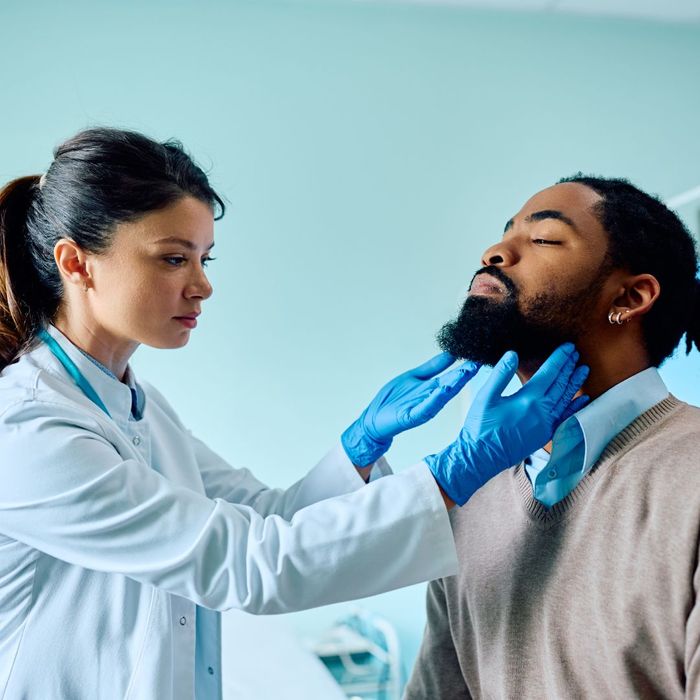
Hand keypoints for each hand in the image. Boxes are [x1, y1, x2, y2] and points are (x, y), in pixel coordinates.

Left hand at [342, 353, 480, 466]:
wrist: (374, 418)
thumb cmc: (394, 399)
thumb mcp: (415, 376)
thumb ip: (434, 367)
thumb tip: (452, 353)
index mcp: (433, 388)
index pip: (452, 376)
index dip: (464, 367)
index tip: (477, 356)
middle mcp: (432, 398)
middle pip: (450, 385)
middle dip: (463, 375)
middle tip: (477, 363)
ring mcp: (423, 408)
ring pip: (441, 396)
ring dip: (453, 385)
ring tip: (464, 374)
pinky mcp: (412, 416)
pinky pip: (426, 408)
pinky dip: (435, 399)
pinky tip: (443, 390)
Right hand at [425, 343, 588, 505]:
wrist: (482, 456)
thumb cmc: (481, 427)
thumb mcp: (485, 396)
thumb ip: (500, 374)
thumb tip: (512, 354)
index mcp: (527, 399)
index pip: (549, 373)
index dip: (559, 358)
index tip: (568, 347)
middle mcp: (542, 411)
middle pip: (560, 384)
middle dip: (569, 367)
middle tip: (576, 353)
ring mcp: (546, 424)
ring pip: (565, 399)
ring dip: (575, 383)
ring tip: (583, 370)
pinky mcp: (545, 435)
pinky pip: (565, 418)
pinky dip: (575, 408)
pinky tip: (583, 399)